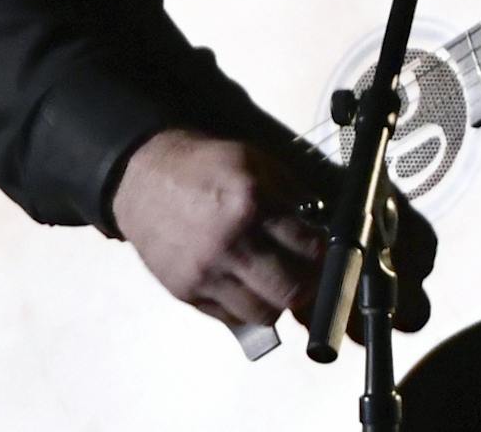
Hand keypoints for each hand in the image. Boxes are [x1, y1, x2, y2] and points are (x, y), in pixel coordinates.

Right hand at [111, 128, 436, 338]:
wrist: (143, 175)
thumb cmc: (203, 167)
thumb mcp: (257, 163)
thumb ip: (293, 197)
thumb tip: (324, 230)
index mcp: (251, 203)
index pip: (310, 249)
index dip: (330, 258)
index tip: (336, 258)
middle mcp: (229, 243)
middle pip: (291, 292)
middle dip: (311, 288)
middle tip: (313, 276)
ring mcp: (205, 273)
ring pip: (263, 315)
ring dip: (279, 302)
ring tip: (278, 280)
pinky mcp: (185, 292)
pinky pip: (230, 318)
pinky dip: (246, 307)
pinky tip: (248, 284)